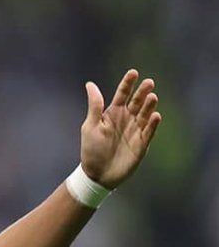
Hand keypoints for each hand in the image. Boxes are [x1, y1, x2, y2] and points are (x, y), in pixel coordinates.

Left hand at [80, 69, 161, 187]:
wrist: (97, 174)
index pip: (122, 95)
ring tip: (152, 97)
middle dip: (143, 92)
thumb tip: (90, 84)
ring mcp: (135, 131)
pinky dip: (152, 124)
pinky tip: (156, 116)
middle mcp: (126, 119)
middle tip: (149, 82)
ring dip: (149, 106)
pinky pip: (149, 132)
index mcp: (112, 113)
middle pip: (137, 102)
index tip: (133, 72)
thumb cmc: (91, 149)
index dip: (128, 84)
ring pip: (144, 115)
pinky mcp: (142, 144)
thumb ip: (94, 106)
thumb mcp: (91, 126)